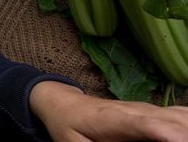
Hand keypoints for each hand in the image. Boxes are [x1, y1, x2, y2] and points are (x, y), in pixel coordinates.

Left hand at [30, 81, 187, 141]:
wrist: (66, 105)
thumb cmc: (70, 127)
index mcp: (114, 119)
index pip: (146, 125)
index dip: (168, 134)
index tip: (182, 141)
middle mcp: (137, 111)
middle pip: (172, 121)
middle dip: (185, 136)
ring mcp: (148, 110)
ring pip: (180, 116)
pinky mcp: (154, 113)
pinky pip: (180, 115)